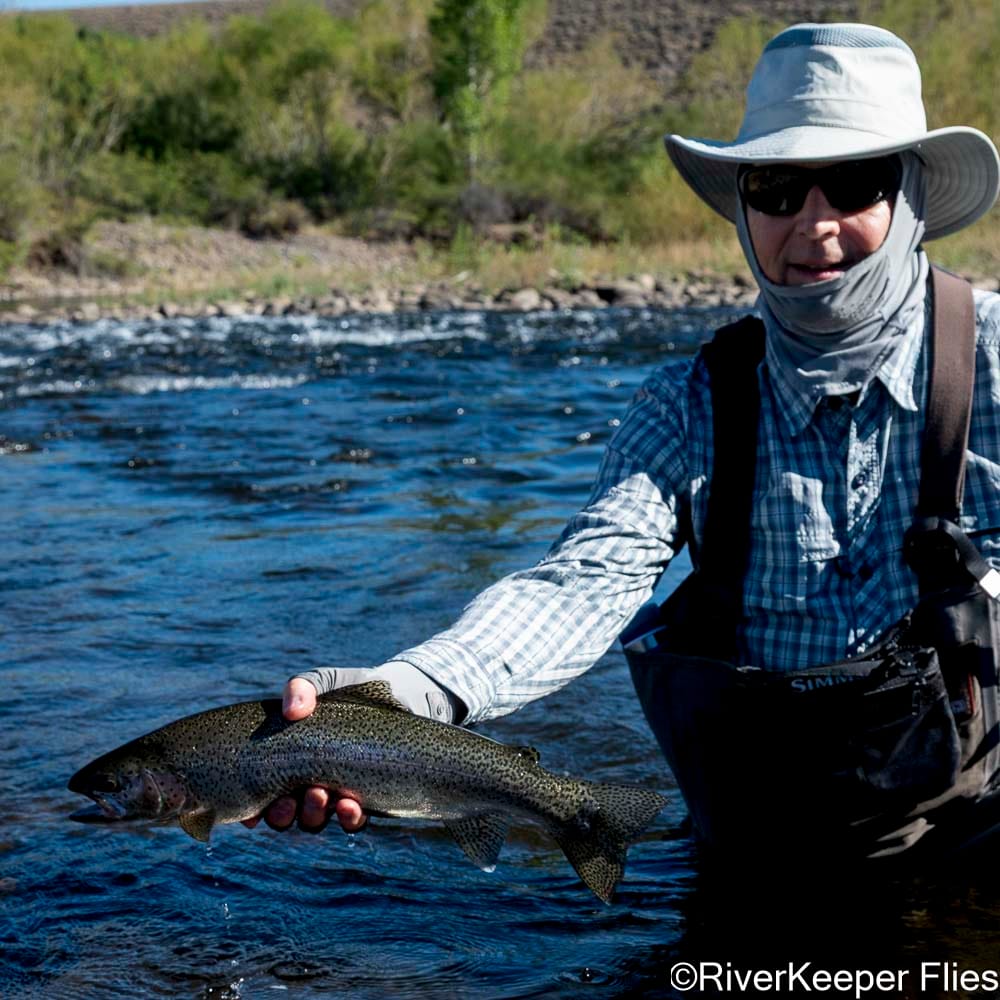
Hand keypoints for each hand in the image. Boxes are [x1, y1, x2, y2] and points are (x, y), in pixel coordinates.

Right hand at [241, 677, 367, 832]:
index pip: (260, 794)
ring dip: (311, 814)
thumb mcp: (323, 682)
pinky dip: (348, 817)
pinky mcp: (365, 800)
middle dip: (281, 814)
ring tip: (319, 794)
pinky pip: (352, 821)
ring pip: (313, 821)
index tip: (249, 810)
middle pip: (283, 815)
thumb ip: (302, 686)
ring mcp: (334, 794)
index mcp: (286, 761)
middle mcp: (305, 783)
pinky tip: (349, 804)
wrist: (397, 696)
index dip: (250, 809)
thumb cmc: (349, 690)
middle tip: (287, 801)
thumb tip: (293, 711)